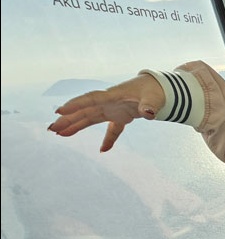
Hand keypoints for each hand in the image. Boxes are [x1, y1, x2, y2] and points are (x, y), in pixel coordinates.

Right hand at [47, 73, 165, 151]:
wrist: (159, 88)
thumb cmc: (155, 90)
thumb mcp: (153, 97)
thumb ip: (149, 105)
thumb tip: (149, 113)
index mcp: (113, 95)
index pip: (91, 99)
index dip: (76, 105)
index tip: (60, 111)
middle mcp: (109, 102)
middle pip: (84, 111)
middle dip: (68, 119)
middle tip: (52, 129)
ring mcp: (113, 109)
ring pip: (90, 118)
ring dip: (76, 126)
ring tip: (60, 134)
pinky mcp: (121, 117)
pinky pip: (111, 129)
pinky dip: (108, 140)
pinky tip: (103, 150)